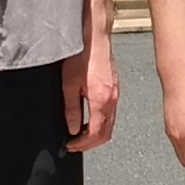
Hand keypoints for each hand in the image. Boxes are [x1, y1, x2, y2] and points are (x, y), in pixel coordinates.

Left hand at [62, 32, 119, 152]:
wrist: (94, 39)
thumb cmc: (81, 56)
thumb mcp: (68, 85)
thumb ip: (71, 110)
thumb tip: (73, 128)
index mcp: (101, 101)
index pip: (96, 133)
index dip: (82, 144)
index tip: (70, 146)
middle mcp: (112, 100)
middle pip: (106, 132)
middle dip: (90, 143)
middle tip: (75, 145)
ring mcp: (116, 94)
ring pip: (110, 123)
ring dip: (96, 133)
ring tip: (79, 133)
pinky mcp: (115, 88)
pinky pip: (111, 112)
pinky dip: (101, 122)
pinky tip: (89, 118)